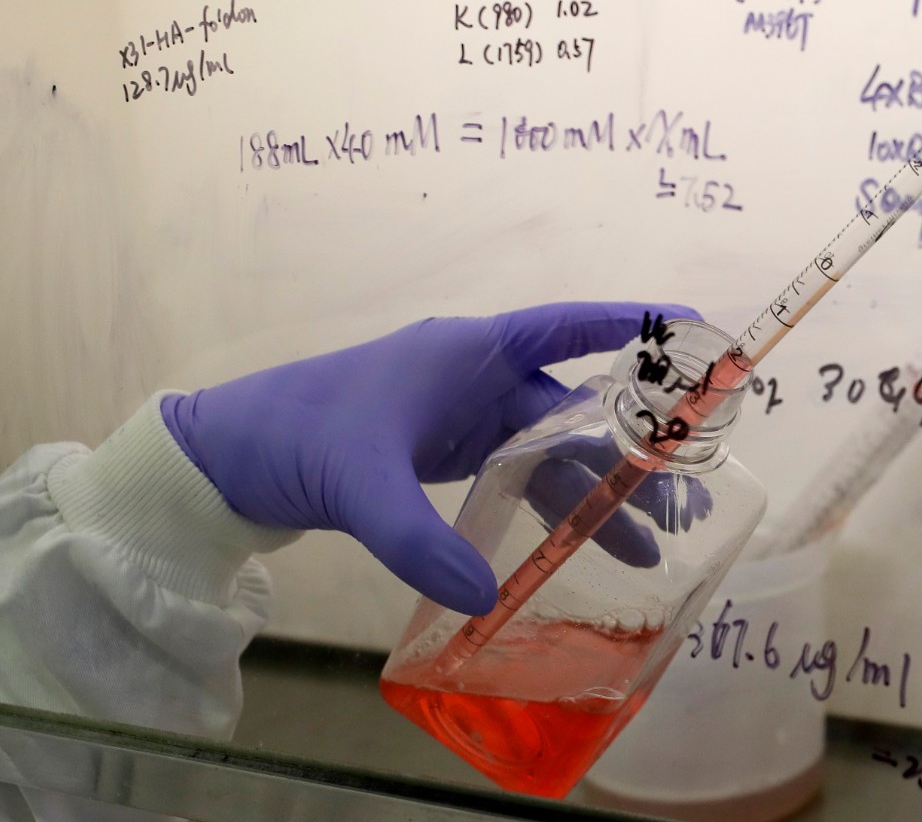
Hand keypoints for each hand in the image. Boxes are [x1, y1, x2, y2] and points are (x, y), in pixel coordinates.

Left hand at [162, 301, 697, 614]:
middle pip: (574, 408)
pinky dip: (555, 508)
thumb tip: (483, 597)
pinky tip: (584, 547)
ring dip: (598, 493)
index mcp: (467, 352)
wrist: (225, 458)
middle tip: (682, 500)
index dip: (630, 325)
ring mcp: (463, 417)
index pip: (566, 327)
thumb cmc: (296, 436)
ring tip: (651, 547)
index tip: (696, 331)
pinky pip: (521, 477)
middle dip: (630, 451)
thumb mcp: (359, 485)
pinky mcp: (446, 454)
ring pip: (554, 452)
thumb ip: (419, 540)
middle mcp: (476, 376)